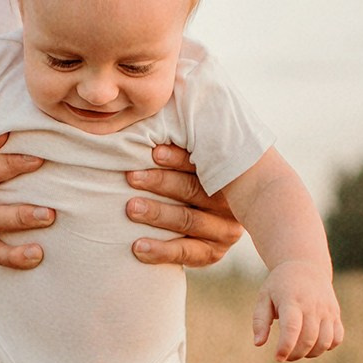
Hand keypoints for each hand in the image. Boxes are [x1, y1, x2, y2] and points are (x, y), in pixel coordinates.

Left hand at [126, 143, 244, 267]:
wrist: (218, 218)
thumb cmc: (196, 177)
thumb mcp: (200, 160)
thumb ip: (190, 143)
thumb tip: (169, 109)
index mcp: (231, 174)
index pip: (205, 164)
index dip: (179, 159)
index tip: (154, 152)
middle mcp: (232, 203)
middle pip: (194, 190)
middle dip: (160, 182)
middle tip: (131, 177)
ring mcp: (225, 230)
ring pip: (188, 220)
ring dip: (157, 213)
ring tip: (131, 207)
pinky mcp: (213, 253)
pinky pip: (186, 253)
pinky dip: (160, 251)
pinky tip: (137, 247)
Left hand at [253, 260, 343, 361]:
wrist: (307, 267)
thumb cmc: (280, 285)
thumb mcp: (264, 297)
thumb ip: (260, 321)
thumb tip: (258, 343)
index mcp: (292, 300)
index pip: (292, 328)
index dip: (286, 347)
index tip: (278, 358)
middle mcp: (312, 305)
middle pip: (308, 339)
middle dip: (295, 354)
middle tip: (285, 356)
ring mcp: (327, 310)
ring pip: (324, 342)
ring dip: (311, 353)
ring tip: (299, 351)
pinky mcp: (336, 314)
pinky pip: (337, 338)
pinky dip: (326, 347)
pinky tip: (314, 344)